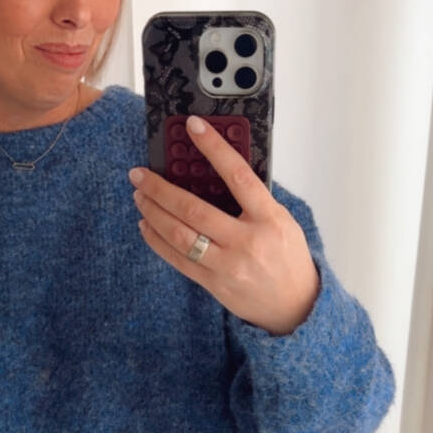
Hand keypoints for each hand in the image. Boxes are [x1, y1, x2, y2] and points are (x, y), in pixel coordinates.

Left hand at [128, 115, 320, 336]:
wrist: (293, 305)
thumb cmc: (287, 258)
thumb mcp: (281, 220)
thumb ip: (252, 199)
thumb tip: (214, 172)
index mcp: (269, 218)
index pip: (238, 175)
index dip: (214, 148)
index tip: (193, 127)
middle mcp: (246, 242)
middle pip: (194, 210)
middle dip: (160, 189)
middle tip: (140, 174)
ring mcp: (227, 265)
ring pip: (180, 236)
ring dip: (153, 213)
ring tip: (139, 197)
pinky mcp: (213, 283)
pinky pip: (178, 260)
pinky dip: (157, 240)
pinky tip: (146, 225)